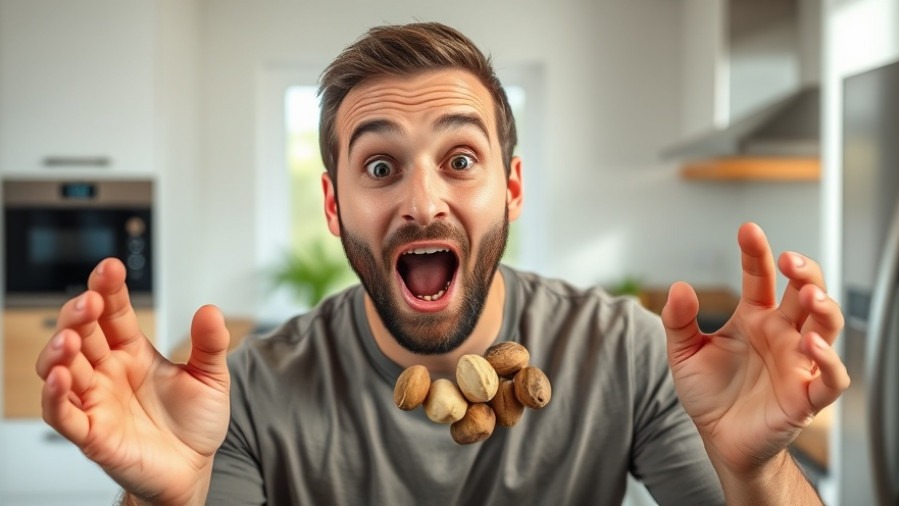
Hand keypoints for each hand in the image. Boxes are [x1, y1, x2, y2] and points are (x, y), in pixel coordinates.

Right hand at [35, 258, 230, 504]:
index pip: (113, 312)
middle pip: (81, 334)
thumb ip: (211, 344)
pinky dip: (56, 396)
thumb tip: (210, 309)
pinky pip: (63, 414)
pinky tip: (61, 377)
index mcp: (132, 351)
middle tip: (91, 300)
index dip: (108, 289)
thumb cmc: (196, 422)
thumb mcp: (211, 377)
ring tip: (70, 337)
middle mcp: (107, 372)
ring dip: (60, 351)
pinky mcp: (91, 434)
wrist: (193, 469)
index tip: (111, 267)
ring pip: (62, 369)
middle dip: (80, 314)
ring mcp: (96, 401)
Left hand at [661, 222, 848, 474]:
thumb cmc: (708, 393)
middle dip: (805, 273)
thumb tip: (679, 287)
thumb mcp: (683, 354)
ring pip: (826, 328)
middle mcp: (780, 334)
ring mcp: (796, 362)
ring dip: (823, 309)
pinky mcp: (806, 396)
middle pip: (804, 293)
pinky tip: (811, 345)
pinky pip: (831, 377)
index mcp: (753, 318)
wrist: (719, 440)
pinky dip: (829, 361)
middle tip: (792, 261)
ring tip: (809, 297)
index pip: (759, 277)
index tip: (748, 230)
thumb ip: (679, 321)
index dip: (756, 253)